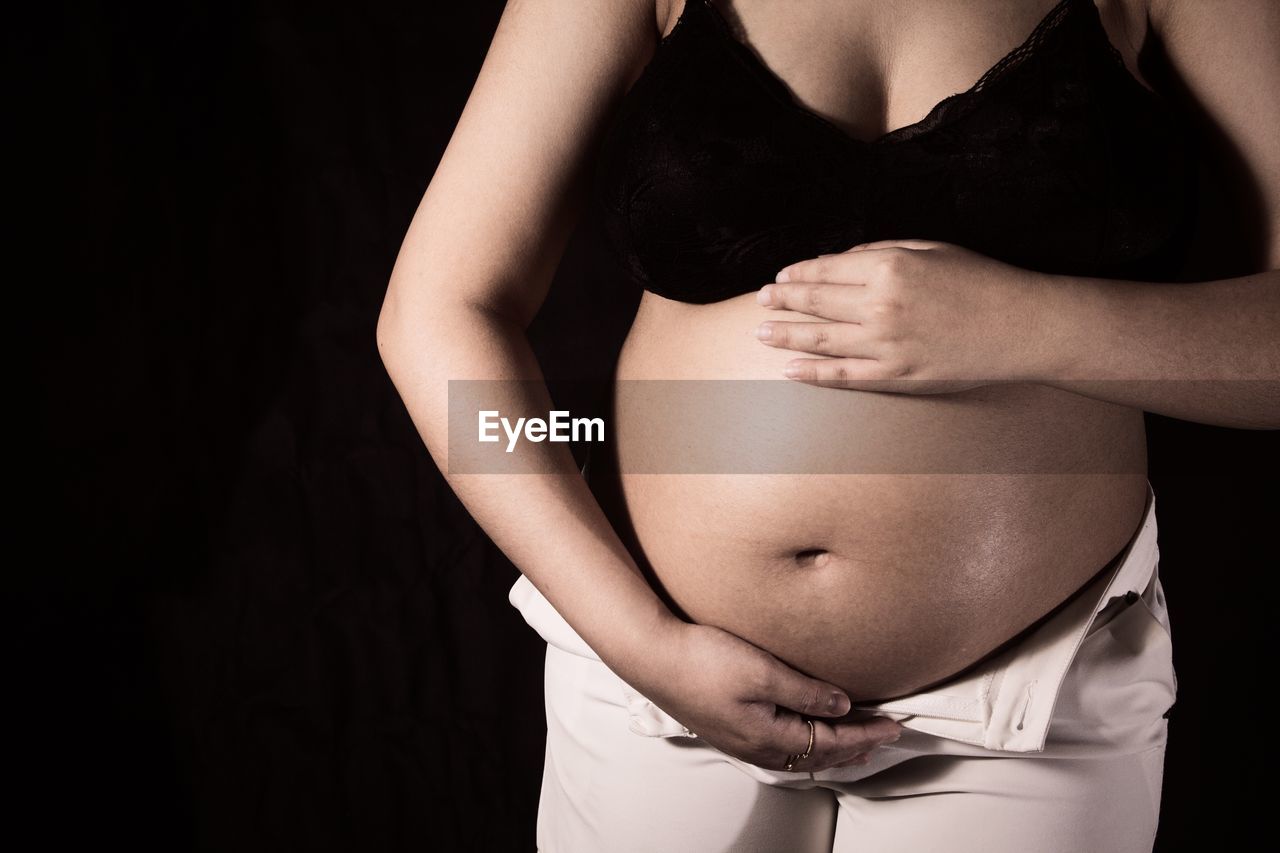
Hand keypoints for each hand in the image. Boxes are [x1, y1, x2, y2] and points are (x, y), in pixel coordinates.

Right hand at [623, 619, 902, 772]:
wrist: (653, 657)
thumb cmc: (704, 660)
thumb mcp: (763, 671)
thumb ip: (806, 691)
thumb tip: (843, 704)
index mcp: (770, 737)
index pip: (833, 743)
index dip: (867, 734)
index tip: (896, 725)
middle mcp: (758, 747)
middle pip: (818, 755)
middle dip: (855, 747)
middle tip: (886, 737)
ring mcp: (742, 740)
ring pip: (800, 752)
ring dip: (832, 746)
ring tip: (856, 741)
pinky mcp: (730, 726)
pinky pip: (782, 743)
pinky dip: (808, 739)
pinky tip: (808, 729)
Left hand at [755, 239, 1061, 392]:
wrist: (1020, 325)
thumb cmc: (979, 279)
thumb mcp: (929, 248)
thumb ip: (880, 252)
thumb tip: (838, 262)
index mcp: (888, 267)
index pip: (826, 270)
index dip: (797, 275)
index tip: (780, 278)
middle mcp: (880, 306)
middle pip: (816, 303)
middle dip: (783, 301)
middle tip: (760, 301)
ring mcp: (886, 345)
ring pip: (821, 340)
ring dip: (786, 335)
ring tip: (761, 333)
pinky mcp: (896, 376)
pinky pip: (845, 377)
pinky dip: (814, 373)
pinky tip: (791, 369)